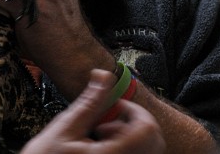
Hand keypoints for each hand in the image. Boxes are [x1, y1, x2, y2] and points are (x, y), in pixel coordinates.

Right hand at [20, 69, 165, 153]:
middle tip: (110, 119)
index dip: (134, 110)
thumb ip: (90, 101)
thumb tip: (103, 74)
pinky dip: (123, 146)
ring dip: (127, 135)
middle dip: (134, 123)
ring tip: (99, 134)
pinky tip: (100, 145)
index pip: (147, 128)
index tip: (116, 106)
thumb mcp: (66, 126)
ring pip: (145, 149)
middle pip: (153, 141)